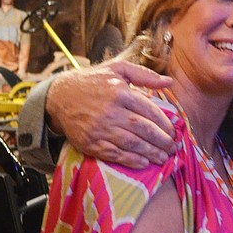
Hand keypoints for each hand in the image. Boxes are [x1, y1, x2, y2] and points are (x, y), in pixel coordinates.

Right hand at [46, 60, 175, 167]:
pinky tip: (144, 163)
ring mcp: (100, 129)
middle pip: (144, 130)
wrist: (59, 97)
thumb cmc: (92, 81)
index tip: (173, 132)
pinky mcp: (90, 143)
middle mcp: (111, 111)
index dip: (165, 124)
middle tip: (173, 147)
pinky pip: (115, 155)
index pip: (150, 112)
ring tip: (164, 157)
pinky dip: (132, 161)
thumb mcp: (117, 70)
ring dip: (151, 153)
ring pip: (132, 144)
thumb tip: (169, 82)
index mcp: (120, 92)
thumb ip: (144, 75)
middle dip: (162, 141)